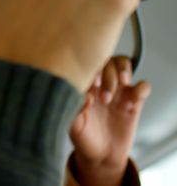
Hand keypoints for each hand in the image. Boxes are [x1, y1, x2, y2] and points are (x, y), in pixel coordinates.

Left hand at [70, 56, 150, 185]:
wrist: (100, 154)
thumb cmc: (82, 136)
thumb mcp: (72, 126)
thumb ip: (74, 110)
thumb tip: (86, 96)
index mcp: (83, 85)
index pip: (86, 64)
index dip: (91, 69)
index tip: (91, 85)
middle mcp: (100, 83)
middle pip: (106, 60)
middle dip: (108, 75)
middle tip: (105, 97)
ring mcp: (117, 90)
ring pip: (123, 63)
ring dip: (123, 70)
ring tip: (122, 84)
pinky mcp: (133, 101)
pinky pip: (143, 85)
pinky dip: (140, 89)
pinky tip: (130, 104)